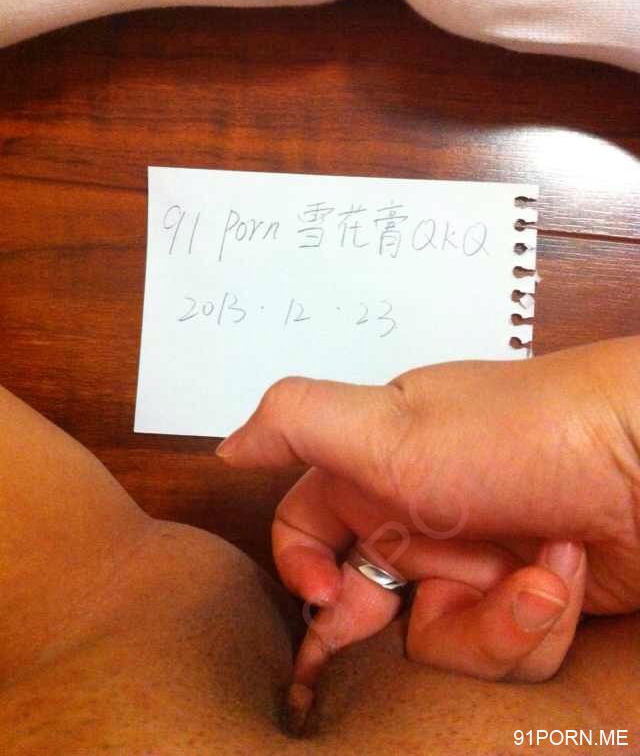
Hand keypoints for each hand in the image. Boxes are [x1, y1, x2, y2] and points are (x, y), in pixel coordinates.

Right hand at [217, 337, 639, 692]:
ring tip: (535, 574)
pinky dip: (533, 622)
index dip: (303, 571)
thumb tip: (227, 445)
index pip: (306, 529)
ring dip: (490, 621)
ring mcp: (474, 562)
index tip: (324, 603)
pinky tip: (563, 574)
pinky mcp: (524, 599)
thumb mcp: (389, 422)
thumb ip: (294, 421)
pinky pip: (501, 650)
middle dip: (395, 628)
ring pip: (436, 641)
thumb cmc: (516, 436)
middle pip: (368, 605)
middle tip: (429, 612)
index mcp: (376, 470)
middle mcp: (418, 517)